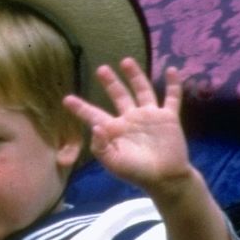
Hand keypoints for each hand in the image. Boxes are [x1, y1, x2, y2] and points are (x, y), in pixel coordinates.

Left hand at [63, 58, 193, 194]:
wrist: (165, 178)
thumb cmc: (137, 172)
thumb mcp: (113, 163)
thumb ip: (101, 146)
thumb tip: (95, 126)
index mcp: (115, 130)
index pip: (94, 115)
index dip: (80, 108)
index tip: (66, 99)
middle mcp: (131, 119)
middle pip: (119, 95)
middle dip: (110, 82)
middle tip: (101, 69)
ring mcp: (150, 116)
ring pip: (142, 91)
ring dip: (135, 76)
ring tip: (126, 61)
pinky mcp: (168, 117)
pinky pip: (172, 98)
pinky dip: (173, 85)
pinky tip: (172, 70)